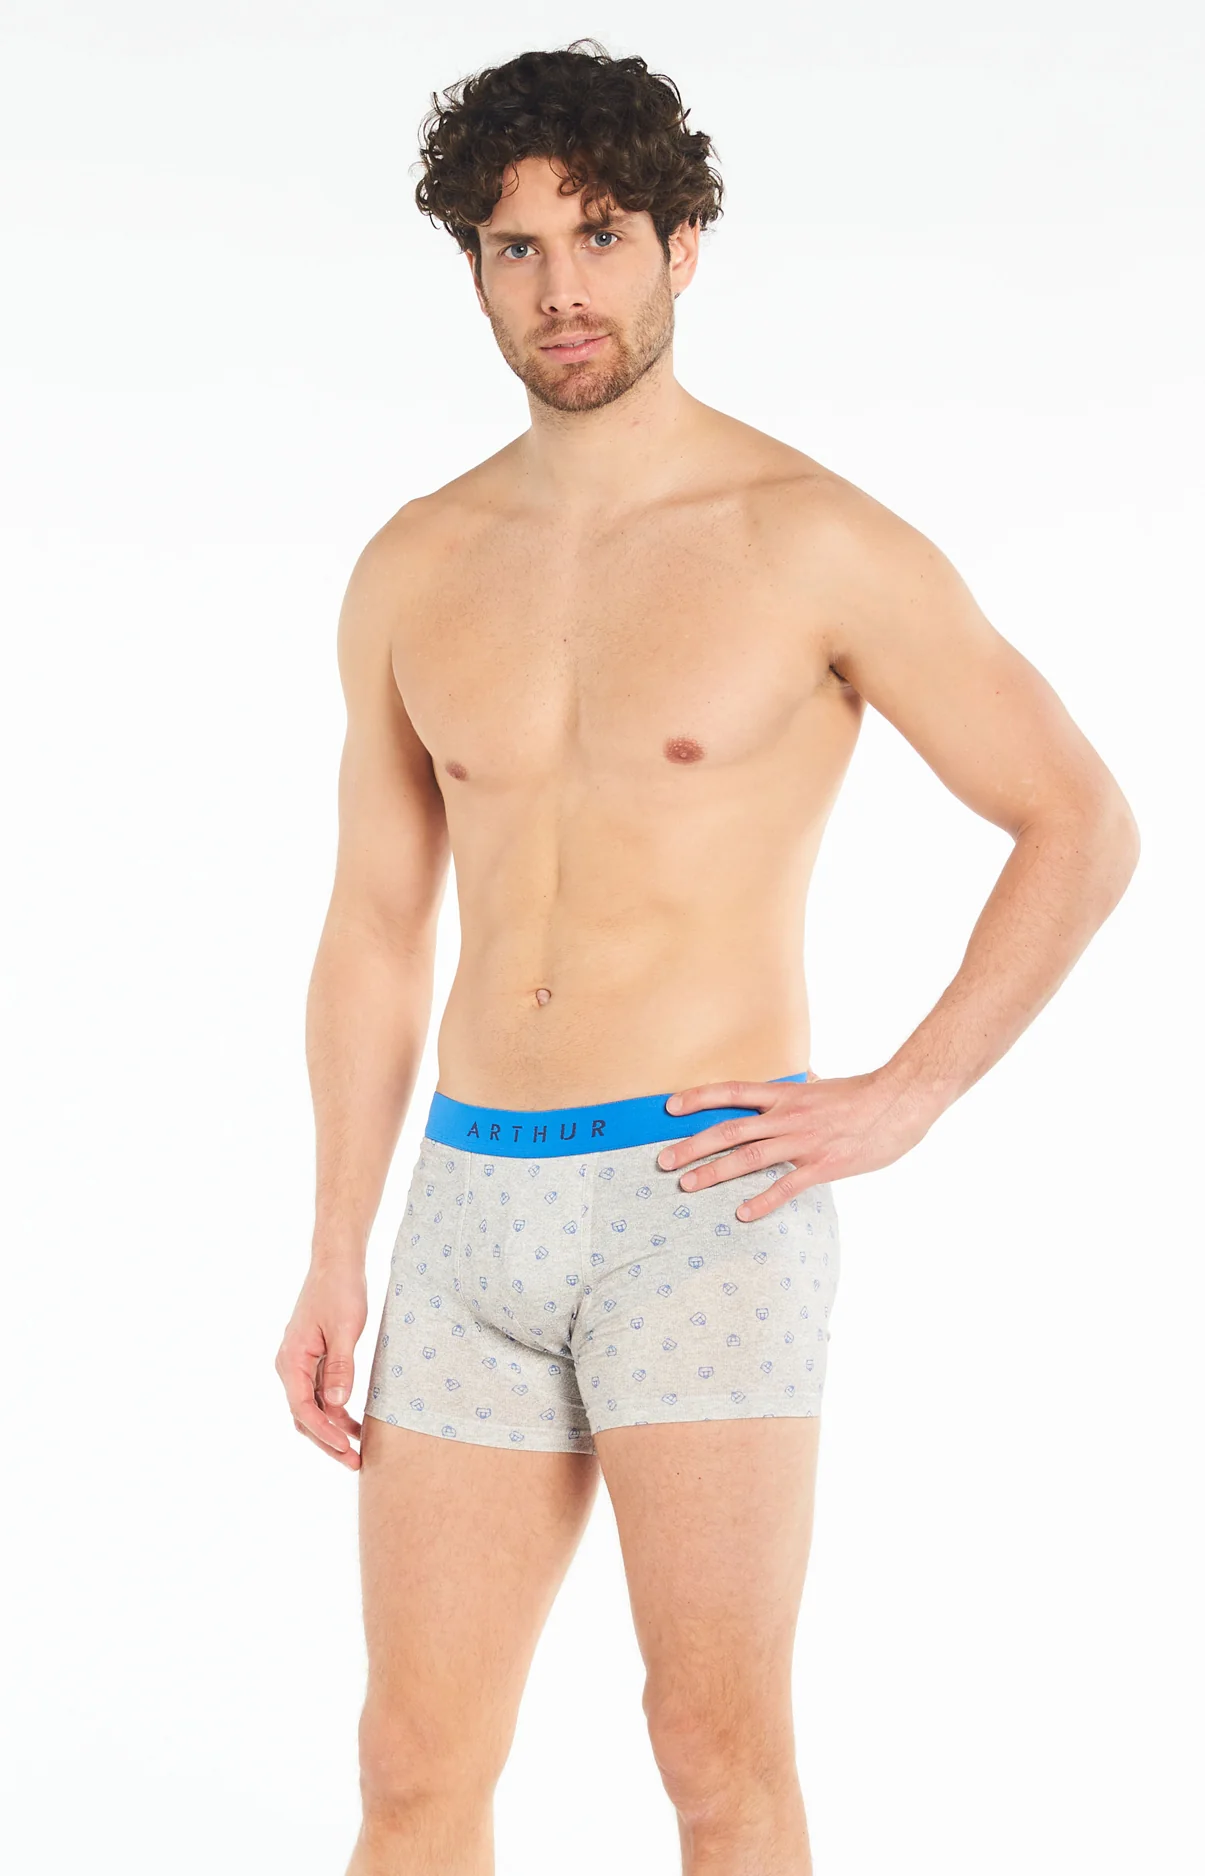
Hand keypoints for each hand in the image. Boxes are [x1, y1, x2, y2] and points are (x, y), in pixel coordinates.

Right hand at [275, 1263, 367, 1469]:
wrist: (337, 1262)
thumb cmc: (340, 1291)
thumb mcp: (345, 1329)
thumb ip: (341, 1367)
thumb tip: (336, 1404)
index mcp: (291, 1360)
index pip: (302, 1408)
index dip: (323, 1432)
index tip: (345, 1448)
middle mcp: (290, 1365)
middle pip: (304, 1415)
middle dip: (327, 1441)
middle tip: (354, 1463)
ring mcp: (300, 1363)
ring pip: (312, 1408)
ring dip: (332, 1430)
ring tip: (357, 1452)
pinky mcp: (314, 1359)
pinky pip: (320, 1394)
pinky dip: (336, 1411)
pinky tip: (355, 1424)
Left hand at [655, 1069, 937, 1220]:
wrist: (901, 1101)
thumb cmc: (865, 1094)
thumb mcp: (826, 1086)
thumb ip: (805, 1085)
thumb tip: (801, 1075)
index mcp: (785, 1094)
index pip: (732, 1091)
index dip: (698, 1098)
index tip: (669, 1107)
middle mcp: (787, 1116)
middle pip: (729, 1129)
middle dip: (692, 1145)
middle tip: (663, 1161)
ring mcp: (803, 1141)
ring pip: (748, 1158)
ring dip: (714, 1173)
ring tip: (687, 1186)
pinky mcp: (823, 1165)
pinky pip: (786, 1186)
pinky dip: (763, 1201)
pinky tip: (742, 1215)